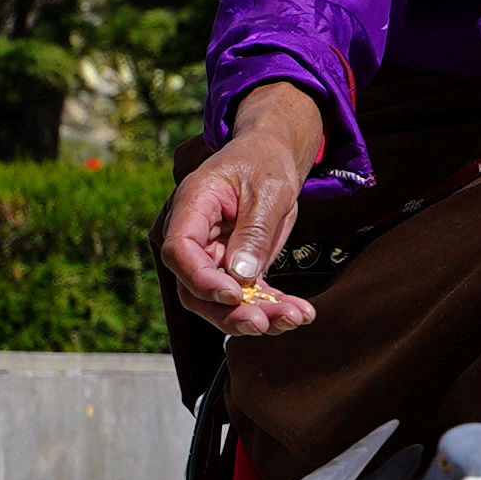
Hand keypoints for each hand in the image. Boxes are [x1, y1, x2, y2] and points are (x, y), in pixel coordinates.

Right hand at [159, 86, 326, 337]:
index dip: (201, 279)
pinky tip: (301, 313)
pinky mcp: (234, 268)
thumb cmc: (263, 163)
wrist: (270, 156)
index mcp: (191, 207)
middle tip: (265, 323)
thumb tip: (241, 276)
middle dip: (228, 312)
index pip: (179, 252)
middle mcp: (195, 237)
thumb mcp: (267, 189)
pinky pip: (248, 295)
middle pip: (194, 288)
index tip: (234, 293)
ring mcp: (212, 256)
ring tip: (295, 318)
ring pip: (221, 300)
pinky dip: (272, 307)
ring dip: (256, 315)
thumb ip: (254, 231)